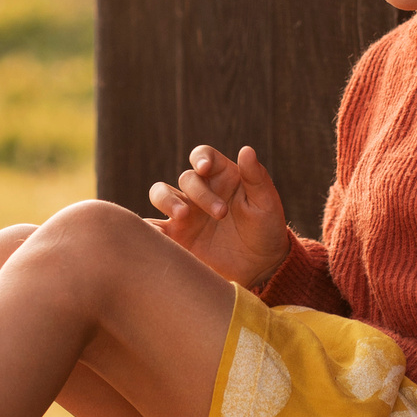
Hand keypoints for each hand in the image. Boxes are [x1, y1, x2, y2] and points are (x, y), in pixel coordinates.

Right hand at [147, 144, 290, 287]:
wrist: (260, 267)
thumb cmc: (266, 229)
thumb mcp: (267, 203)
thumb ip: (256, 177)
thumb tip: (246, 149)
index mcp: (221, 176)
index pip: (204, 156)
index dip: (201, 158)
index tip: (204, 168)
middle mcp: (199, 191)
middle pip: (187, 178)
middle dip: (200, 193)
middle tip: (221, 214)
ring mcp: (185, 213)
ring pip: (160, 194)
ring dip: (166, 200)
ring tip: (182, 216)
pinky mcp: (175, 236)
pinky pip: (154, 227)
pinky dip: (150, 227)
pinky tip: (158, 234)